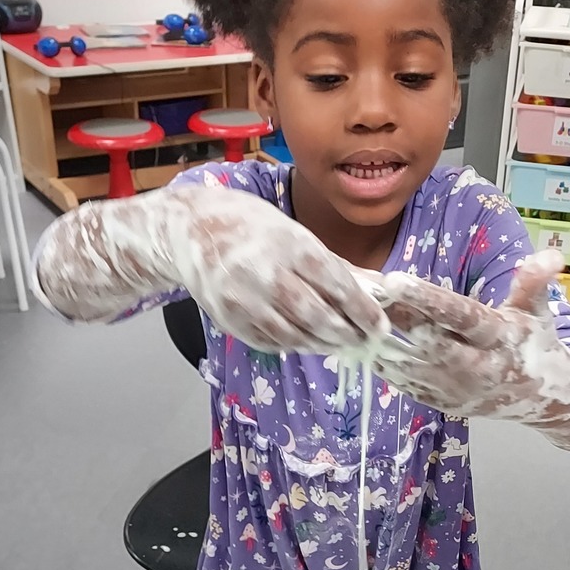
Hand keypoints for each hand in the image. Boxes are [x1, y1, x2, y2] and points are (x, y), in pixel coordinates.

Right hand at [37, 184, 388, 351]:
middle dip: (347, 334)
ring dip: (323, 344)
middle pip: (317, 317)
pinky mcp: (229, 319)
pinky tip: (307, 340)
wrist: (189, 229)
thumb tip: (376, 288)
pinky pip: (270, 342)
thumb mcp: (294, 231)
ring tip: (339, 342)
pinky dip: (294, 344)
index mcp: (289, 244)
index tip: (380, 326)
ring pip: (294, 336)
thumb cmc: (250, 225)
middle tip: (363, 341)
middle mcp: (266, 273)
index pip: (336, 285)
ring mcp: (244, 299)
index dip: (362, 311)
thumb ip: (333, 263)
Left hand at [372, 251, 569, 445]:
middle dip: (393, 318)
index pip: (459, 315)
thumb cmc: (534, 344)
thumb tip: (550, 255)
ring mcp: (454, 389)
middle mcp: (475, 366)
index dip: (427, 299)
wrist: (540, 399)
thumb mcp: (538, 311)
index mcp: (498, 338)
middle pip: (426, 340)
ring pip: (407, 365)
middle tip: (362, 291)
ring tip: (351, 312)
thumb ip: (534, 283)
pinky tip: (358, 341)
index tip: (395, 279)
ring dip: (378, 341)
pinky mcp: (439, 402)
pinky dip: (380, 363)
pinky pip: (403, 383)